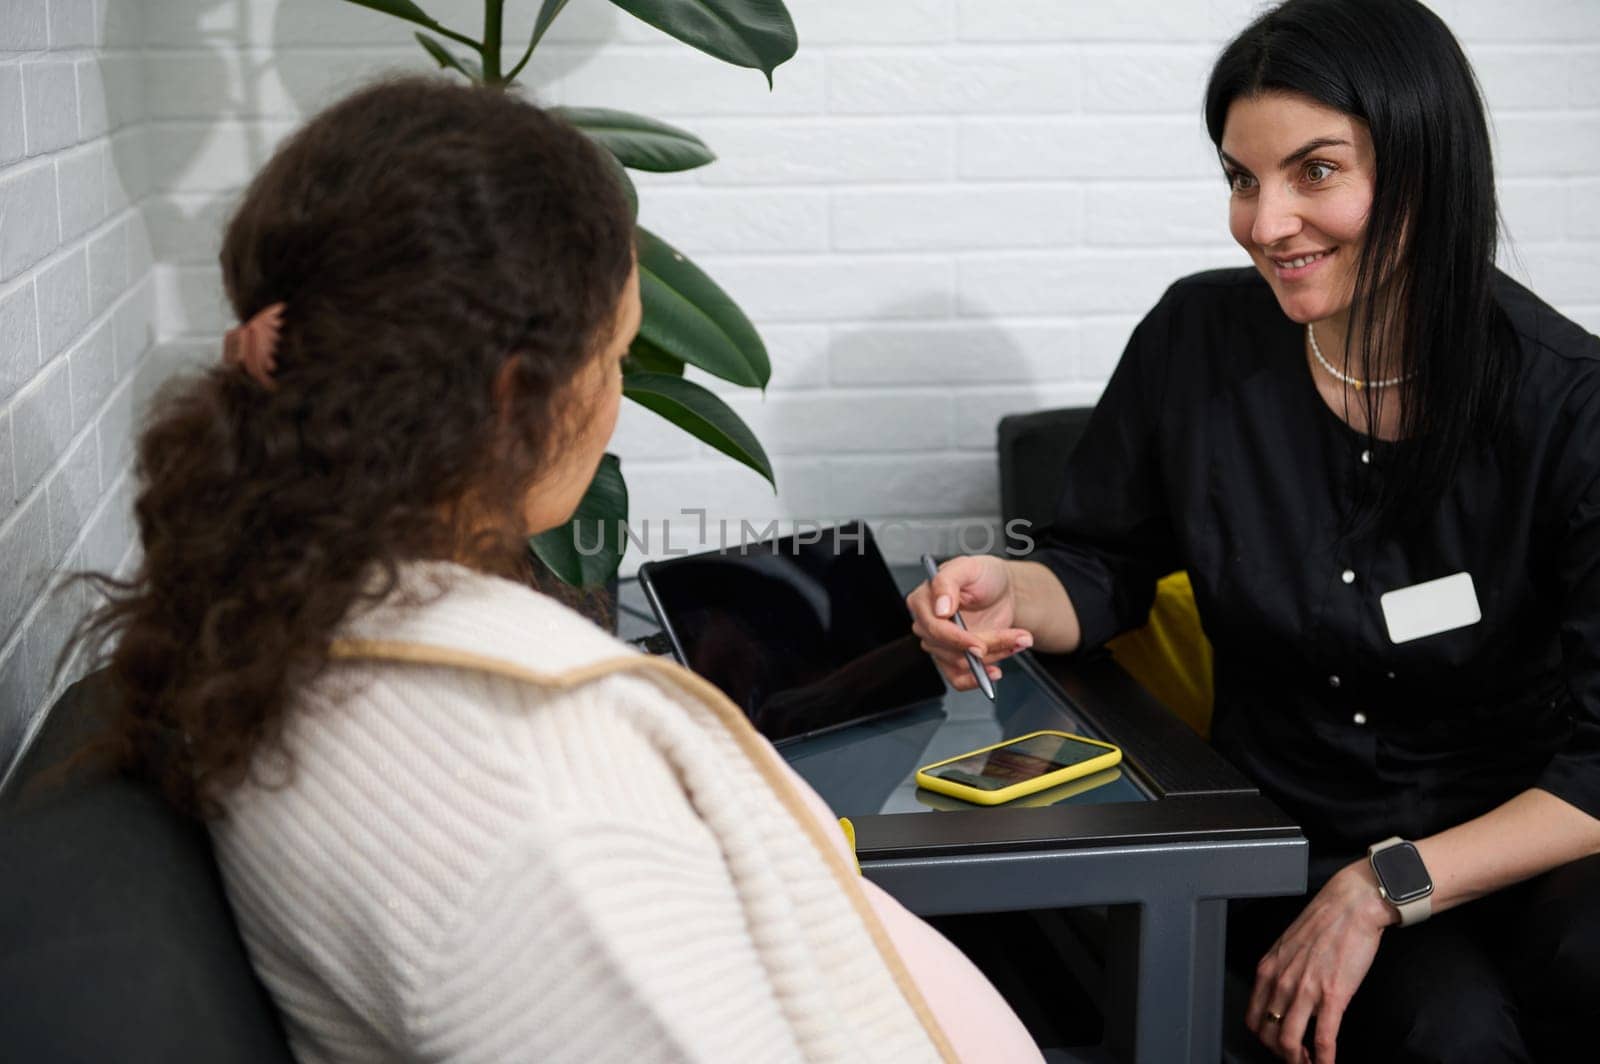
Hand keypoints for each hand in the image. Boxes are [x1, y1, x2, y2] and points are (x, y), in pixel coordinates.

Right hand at [905, 555, 1033, 690]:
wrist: (1000, 590)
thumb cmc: (983, 575)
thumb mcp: (968, 567)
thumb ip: (948, 582)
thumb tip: (940, 608)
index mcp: (923, 601)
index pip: (934, 628)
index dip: (958, 639)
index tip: (980, 644)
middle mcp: (927, 625)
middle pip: (951, 649)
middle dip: (988, 645)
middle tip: (1016, 637)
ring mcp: (939, 644)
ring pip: (962, 664)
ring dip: (994, 655)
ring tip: (1017, 640)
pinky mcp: (952, 658)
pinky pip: (957, 679)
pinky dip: (977, 679)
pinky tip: (995, 671)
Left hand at [1246, 861, 1394, 1063]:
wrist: (1351, 905)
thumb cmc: (1325, 921)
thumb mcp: (1289, 946)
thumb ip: (1283, 971)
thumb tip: (1284, 995)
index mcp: (1268, 969)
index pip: (1254, 1018)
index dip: (1265, 1039)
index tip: (1277, 1046)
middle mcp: (1281, 981)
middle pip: (1269, 1034)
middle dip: (1281, 1054)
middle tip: (1296, 1059)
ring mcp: (1305, 990)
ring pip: (1289, 1042)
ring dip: (1299, 1061)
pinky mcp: (1333, 995)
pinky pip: (1324, 1038)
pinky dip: (1324, 1059)